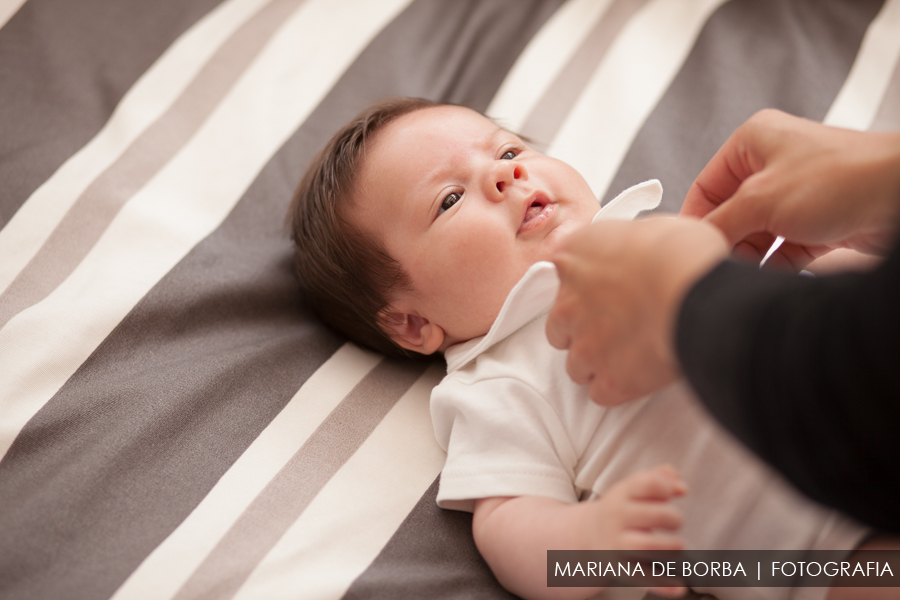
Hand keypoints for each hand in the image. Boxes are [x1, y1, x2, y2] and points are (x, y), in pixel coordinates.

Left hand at [547, 217, 727, 405]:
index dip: (587, 288)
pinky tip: (640, 377)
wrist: (695, 293)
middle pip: (560, 328)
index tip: (607, 291)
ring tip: (631, 356)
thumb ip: (625, 246)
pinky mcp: (607, 380)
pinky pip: (601, 393)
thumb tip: (637, 253)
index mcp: (572, 258)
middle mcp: (567, 302)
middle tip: (616, 328)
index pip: (563, 277)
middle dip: (583, 331)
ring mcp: (584, 345)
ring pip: (577, 365)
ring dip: (598, 363)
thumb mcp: (648, 228)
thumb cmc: (680, 253)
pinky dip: (618, 388)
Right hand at [586, 464, 687, 597]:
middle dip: (675, 519)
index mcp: (620, 494)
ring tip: (676, 546)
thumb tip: (682, 488)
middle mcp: (616, 518)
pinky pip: (645, 578)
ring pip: (652, 547)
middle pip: (658, 515)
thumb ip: (658, 477)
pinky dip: (665, 585)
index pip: (649, 483)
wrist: (583, 538)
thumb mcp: (631, 489)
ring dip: (673, 547)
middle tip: (673, 523)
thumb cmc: (620, 511)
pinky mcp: (620, 569)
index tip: (668, 495)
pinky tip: (681, 586)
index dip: (666, 487)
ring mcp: (617, 544)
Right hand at [682, 109, 899, 269]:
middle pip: (731, 213)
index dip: (695, 218)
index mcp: (755, 142)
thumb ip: (720, 223)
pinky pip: (782, 250)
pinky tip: (768, 275)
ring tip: (743, 271)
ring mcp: (797, 196)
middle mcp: (775, 166)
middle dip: (727, 240)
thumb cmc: (847, 176)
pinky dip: (774, 265)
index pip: (706, 186)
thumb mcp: (761, 200)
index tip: (689, 246)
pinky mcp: (817, 223)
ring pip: (757, 234)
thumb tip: (697, 243)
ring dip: (750, 255)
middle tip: (717, 262)